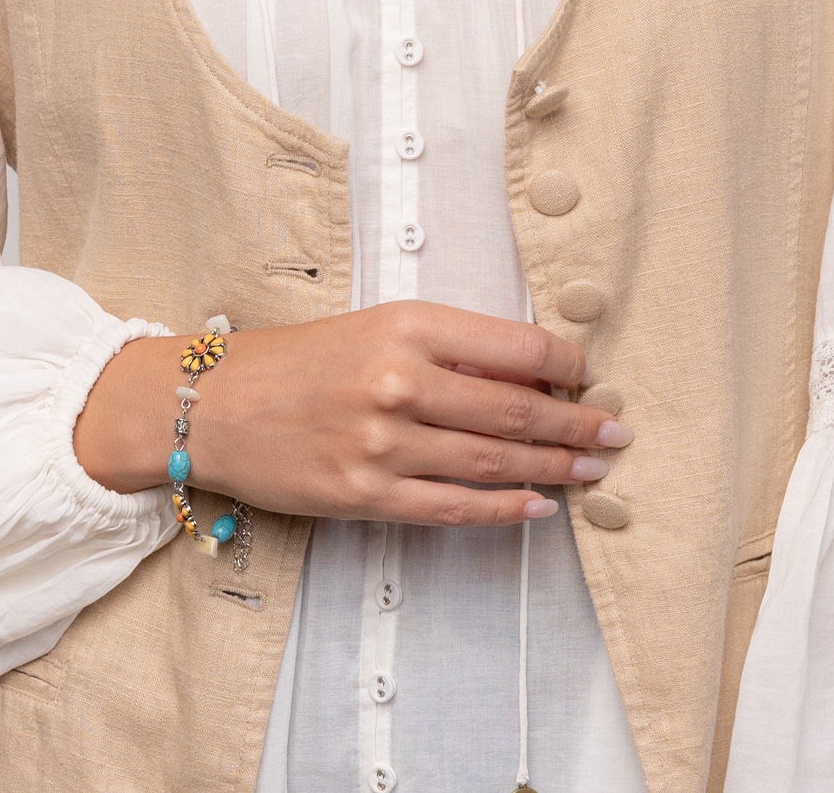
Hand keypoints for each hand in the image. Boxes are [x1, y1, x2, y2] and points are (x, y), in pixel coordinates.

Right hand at [74, 299, 632, 526]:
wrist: (215, 404)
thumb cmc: (299, 360)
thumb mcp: (377, 326)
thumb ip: (448, 348)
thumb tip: (530, 374)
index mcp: (408, 324)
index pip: (515, 347)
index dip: (567, 367)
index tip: (591, 379)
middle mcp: (400, 380)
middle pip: (516, 410)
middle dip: (577, 424)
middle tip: (618, 432)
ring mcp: (383, 443)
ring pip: (494, 462)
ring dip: (556, 469)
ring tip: (595, 470)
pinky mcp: (367, 494)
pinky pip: (454, 508)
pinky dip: (506, 510)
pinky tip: (539, 507)